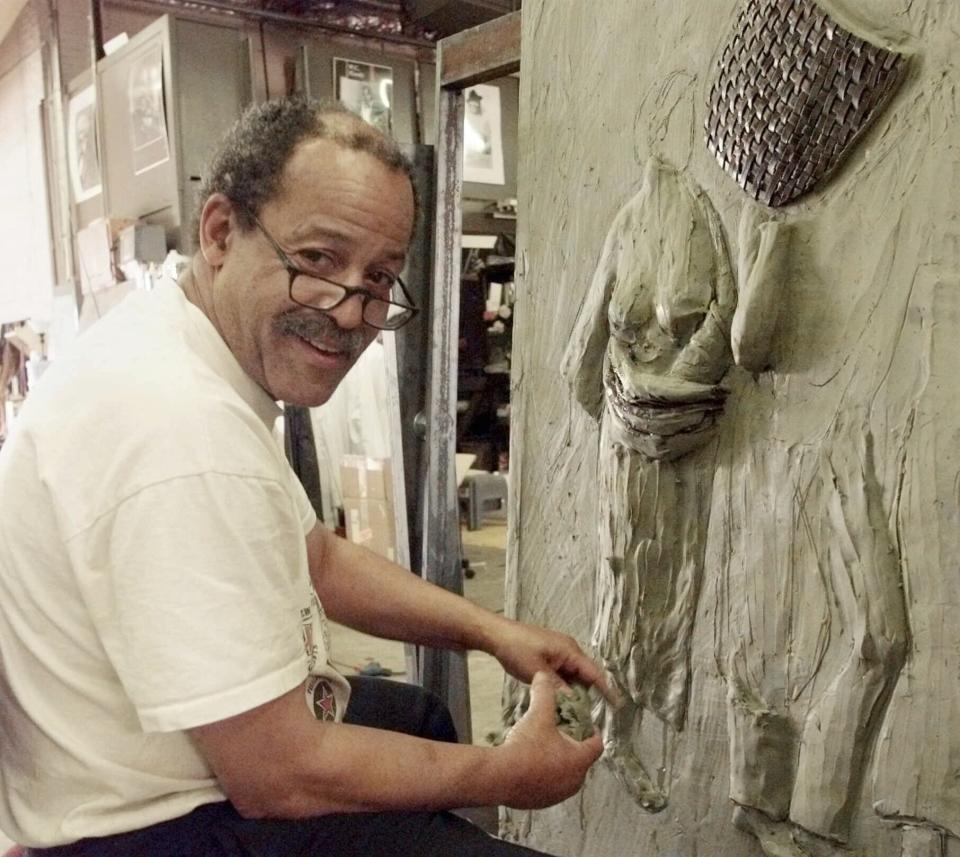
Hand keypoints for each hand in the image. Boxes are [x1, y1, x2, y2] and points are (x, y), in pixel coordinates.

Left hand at [482, 615, 619, 706]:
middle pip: (586, 675)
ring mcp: (559, 651)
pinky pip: (564, 672)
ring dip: (576, 691)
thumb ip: (557, 688)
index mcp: (570, 651)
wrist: (496, 635)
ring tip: (580, 713)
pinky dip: (566, 686)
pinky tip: (563, 701)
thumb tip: (573, 702)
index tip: (618, 705)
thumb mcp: (537, 672)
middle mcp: (569, 650)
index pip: (594, 673)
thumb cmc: (516, 649)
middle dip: (591, 694)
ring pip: (574, 675)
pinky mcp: (550, 655)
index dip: (606, 689)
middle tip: (595, 716)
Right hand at [495, 672, 603, 808]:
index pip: (597, 744)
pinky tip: (530, 762)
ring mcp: (558, 794)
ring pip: (565, 774)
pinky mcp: (542, 802)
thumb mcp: (538, 714)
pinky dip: (545, 774)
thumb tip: (542, 677)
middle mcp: (574, 781)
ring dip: (558, 761)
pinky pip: (549, 785)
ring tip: (543, 745)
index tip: (585, 724)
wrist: (500, 776)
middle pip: (581, 760)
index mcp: (579, 760)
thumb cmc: (525, 747)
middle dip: (573, 745)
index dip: (592, 731)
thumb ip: (544, 693)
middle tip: (560, 732)